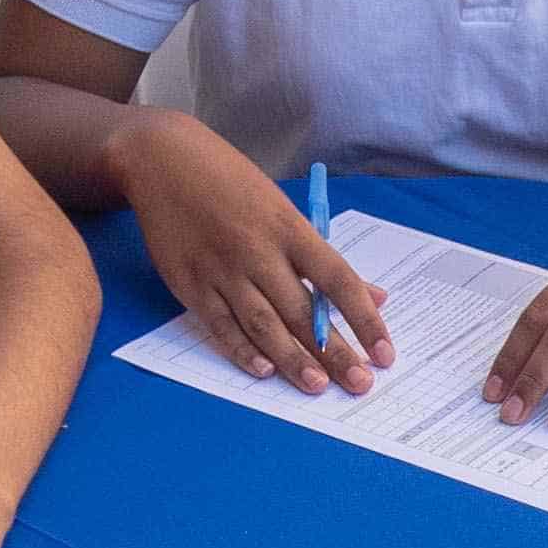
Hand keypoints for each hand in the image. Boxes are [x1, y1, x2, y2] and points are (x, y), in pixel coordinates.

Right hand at [118, 114, 388, 395]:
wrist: (164, 161)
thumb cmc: (232, 184)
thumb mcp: (283, 209)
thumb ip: (323, 257)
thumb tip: (374, 296)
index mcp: (290, 229)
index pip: (338, 281)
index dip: (365, 320)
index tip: (383, 352)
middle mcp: (258, 252)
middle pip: (302, 311)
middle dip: (333, 352)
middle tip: (359, 384)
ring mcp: (222, 270)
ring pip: (263, 324)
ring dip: (292, 359)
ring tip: (316, 386)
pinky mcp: (190, 284)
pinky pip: (220, 325)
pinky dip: (242, 350)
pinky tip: (264, 370)